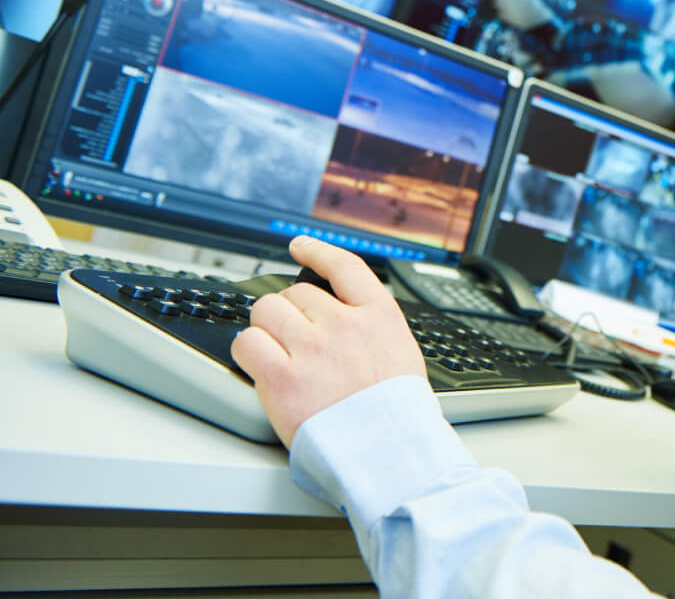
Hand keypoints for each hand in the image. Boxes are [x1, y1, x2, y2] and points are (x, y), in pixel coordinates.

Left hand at [231, 236, 424, 446]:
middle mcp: (345, 325)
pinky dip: (248, 351)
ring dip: (266, 328)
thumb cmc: (394, 414)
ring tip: (275, 352)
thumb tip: (340, 312)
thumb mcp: (401, 354)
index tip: (300, 246)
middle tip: (292, 339)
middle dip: (290, 313)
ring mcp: (312, 350)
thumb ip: (371, 327)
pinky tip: (258, 364)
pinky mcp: (282, 378)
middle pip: (296, 293)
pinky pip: (247, 343)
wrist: (386, 454)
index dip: (317, 252)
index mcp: (379, 317)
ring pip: (267, 312)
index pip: (344, 267)